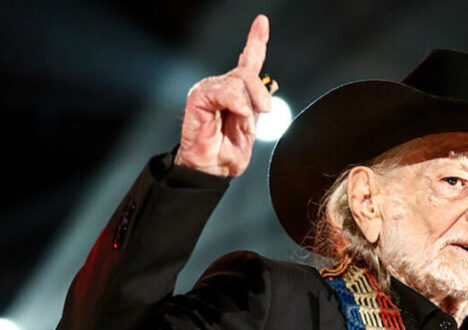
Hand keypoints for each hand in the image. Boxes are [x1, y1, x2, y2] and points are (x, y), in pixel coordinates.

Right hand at [175, 14, 276, 176]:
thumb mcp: (251, 128)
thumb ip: (256, 106)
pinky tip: (237, 114)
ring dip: (249, 102)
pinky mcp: (199, 96)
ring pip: (239, 80)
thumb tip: (268, 89)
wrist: (212, 169)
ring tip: (244, 119)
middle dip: (260, 93)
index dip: (255, 41)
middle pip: (248, 72)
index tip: (262, 22)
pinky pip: (225, 91)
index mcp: (235, 93)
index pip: (247, 61)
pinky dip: (236, 103)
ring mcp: (208, 90)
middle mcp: (220, 87)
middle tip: (264, 111)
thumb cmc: (227, 153)